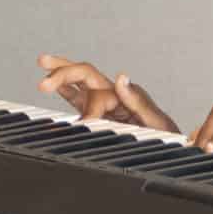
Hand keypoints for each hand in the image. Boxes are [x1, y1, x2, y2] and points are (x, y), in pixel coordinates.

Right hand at [35, 54, 178, 132]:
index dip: (89, 108)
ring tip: (42, 61)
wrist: (169, 152)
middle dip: (63, 73)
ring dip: (60, 71)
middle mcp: (113, 94)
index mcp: (125, 93)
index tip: (86, 126)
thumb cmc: (166, 138)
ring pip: (78, 81)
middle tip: (43, 82)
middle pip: (84, 74)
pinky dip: (64, 89)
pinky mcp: (99, 114)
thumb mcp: (156, 121)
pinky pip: (78, 97)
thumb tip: (120, 77)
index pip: (97, 92)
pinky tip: (52, 85)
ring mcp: (104, 102)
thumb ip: (138, 100)